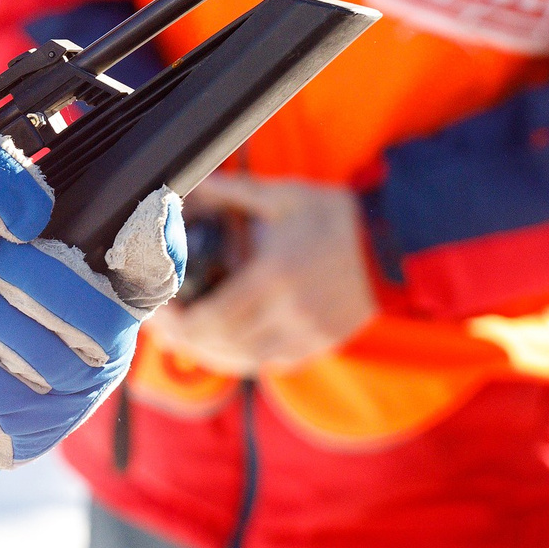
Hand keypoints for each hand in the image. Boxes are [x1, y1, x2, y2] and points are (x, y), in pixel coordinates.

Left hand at [0, 191, 182, 489]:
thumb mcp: (4, 270)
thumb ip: (23, 232)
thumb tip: (11, 177)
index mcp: (108, 301)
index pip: (154, 275)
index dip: (158, 245)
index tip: (151, 208)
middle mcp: (103, 354)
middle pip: (96, 315)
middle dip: (35, 276)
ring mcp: (67, 401)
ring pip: (36, 351)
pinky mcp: (23, 433)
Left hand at [146, 174, 375, 373]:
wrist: (394, 243)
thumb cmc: (338, 217)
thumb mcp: (282, 195)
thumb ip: (232, 192)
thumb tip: (192, 185)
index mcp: (273, 278)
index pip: (210, 318)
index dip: (175, 322)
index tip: (154, 311)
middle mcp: (288, 314)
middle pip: (221, 346)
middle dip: (183, 340)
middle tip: (160, 325)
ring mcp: (307, 335)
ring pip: (244, 361)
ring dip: (209, 354)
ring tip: (184, 337)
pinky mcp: (320, 344)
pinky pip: (271, 362)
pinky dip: (241, 358)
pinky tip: (224, 345)